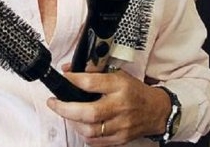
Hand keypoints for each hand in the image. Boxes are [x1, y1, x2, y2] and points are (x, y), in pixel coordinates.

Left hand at [46, 69, 169, 144]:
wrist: (156, 111)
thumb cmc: (134, 91)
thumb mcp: (117, 75)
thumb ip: (93, 73)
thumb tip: (68, 70)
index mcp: (119, 86)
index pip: (91, 83)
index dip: (72, 80)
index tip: (63, 78)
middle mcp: (120, 106)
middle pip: (88, 112)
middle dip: (65, 108)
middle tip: (53, 103)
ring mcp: (121, 125)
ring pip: (89, 130)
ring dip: (72, 122)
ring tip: (66, 113)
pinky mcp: (120, 139)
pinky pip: (95, 141)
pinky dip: (83, 133)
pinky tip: (79, 125)